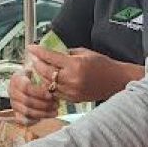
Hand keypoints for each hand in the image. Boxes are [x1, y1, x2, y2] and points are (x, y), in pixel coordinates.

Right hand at [8, 70, 57, 123]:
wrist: (28, 80)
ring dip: (43, 113)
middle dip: (44, 105)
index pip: (26, 88)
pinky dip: (35, 120)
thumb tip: (53, 81)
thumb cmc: (36, 74)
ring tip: (55, 111)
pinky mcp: (16, 114)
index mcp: (16, 79)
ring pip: (27, 112)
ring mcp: (14, 104)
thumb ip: (43, 74)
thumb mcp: (38, 70)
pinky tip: (46, 117)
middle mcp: (12, 92)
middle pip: (27, 101)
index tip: (51, 95)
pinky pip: (24, 120)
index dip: (39, 93)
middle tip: (57, 104)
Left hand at [26, 45, 141, 103]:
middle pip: (45, 71)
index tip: (31, 47)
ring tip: (38, 68)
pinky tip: (48, 79)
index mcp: (75, 65)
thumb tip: (52, 52)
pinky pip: (55, 93)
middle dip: (37, 63)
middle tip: (33, 57)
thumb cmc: (103, 64)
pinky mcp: (73, 99)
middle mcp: (72, 79)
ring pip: (48, 84)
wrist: (116, 80)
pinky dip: (50, 86)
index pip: (50, 57)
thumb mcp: (85, 53)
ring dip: (41, 75)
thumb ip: (67, 53)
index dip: (38, 51)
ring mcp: (72, 91)